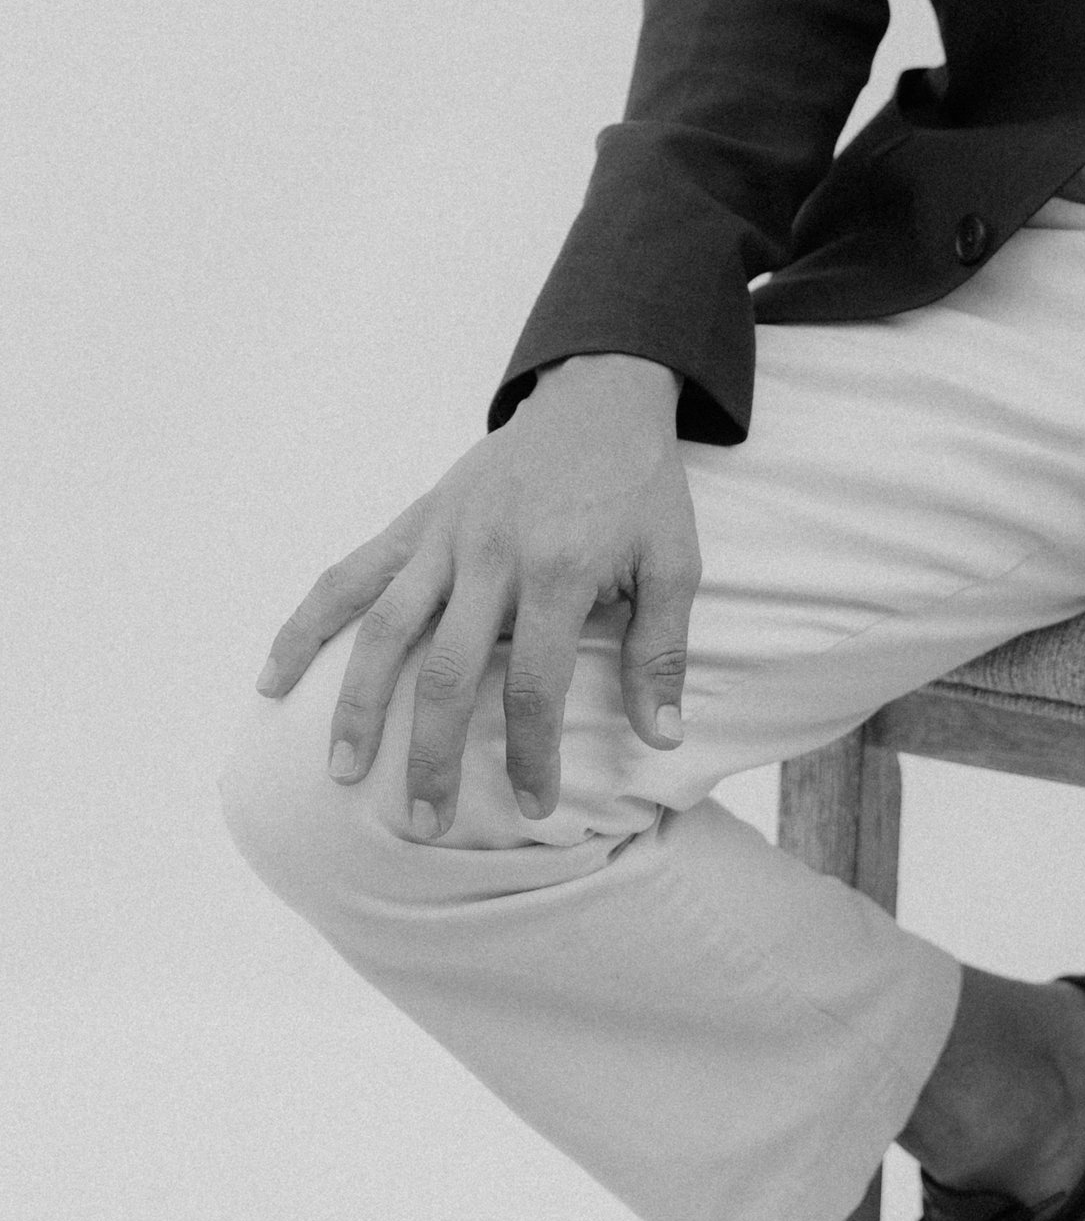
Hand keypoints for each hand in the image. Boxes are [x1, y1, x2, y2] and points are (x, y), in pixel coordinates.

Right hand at [254, 355, 699, 834]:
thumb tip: (662, 736)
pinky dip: (306, 626)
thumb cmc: (640, 487)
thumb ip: (661, 650)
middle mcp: (491, 555)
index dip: (531, 755)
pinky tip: (273, 679)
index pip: (535, 685)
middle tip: (422, 823)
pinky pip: (348, 575)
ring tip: (343, 772)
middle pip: (448, 671)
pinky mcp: (416, 521)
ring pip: (383, 629)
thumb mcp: (674, 561)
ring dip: (358, 705)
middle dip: (432, 755)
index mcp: (559, 569)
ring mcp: (444, 536)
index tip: (534, 807)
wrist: (600, 397)